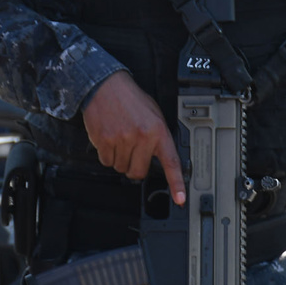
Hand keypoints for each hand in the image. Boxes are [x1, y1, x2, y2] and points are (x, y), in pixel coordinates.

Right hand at [82, 71, 185, 205]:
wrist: (105, 85)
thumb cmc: (129, 98)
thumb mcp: (153, 113)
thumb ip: (157, 136)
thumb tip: (158, 157)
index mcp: (158, 130)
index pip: (171, 162)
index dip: (176, 184)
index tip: (180, 199)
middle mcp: (141, 136)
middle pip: (138, 172)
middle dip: (134, 167)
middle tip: (132, 152)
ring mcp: (122, 140)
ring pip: (121, 168)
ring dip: (119, 159)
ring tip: (120, 138)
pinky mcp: (104, 141)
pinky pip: (106, 162)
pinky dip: (106, 154)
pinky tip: (109, 138)